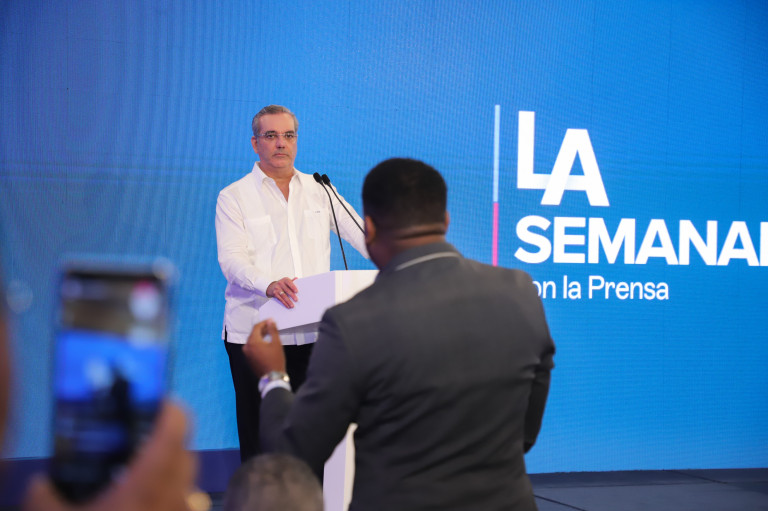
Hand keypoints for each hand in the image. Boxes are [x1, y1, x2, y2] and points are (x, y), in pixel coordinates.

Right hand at [23, 402, 198, 510]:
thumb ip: (43, 497)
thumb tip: (39, 482)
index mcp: (148, 483)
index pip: (175, 429)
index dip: (171, 409)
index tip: (159, 400)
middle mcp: (175, 497)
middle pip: (186, 455)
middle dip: (170, 440)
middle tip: (144, 436)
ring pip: (188, 483)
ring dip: (172, 471)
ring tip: (143, 472)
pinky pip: (185, 508)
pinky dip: (172, 499)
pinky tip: (147, 506)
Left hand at [243, 319, 285, 376]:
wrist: (272, 377)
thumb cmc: (276, 360)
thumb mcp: (276, 343)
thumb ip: (272, 330)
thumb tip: (270, 320)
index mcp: (252, 342)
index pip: (256, 327)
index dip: (264, 322)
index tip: (271, 320)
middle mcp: (246, 347)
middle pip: (253, 334)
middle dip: (262, 329)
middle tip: (271, 327)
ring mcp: (246, 354)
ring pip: (252, 341)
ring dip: (260, 336)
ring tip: (269, 335)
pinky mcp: (248, 359)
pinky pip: (252, 347)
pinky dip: (258, 344)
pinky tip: (265, 344)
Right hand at [266, 277, 297, 308]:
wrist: (272, 286)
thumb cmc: (282, 284)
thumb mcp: (287, 281)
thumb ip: (292, 281)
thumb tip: (296, 278)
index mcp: (285, 280)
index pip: (289, 283)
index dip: (293, 287)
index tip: (296, 291)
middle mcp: (280, 283)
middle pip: (287, 290)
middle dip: (292, 295)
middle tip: (296, 300)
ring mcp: (277, 288)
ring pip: (283, 295)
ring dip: (288, 301)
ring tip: (292, 305)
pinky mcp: (275, 294)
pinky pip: (280, 299)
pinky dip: (284, 303)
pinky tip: (288, 306)